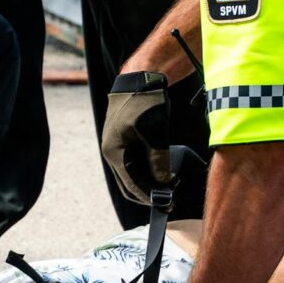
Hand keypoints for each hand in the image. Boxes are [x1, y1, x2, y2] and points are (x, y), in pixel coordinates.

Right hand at [101, 71, 172, 205]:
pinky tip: (163, 171)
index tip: (166, 205)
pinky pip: (136, 162)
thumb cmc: (145, 101)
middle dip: (148, 193)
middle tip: (169, 200)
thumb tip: (164, 184)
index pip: (131, 185)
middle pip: (129, 183)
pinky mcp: (126, 140)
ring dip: (150, 181)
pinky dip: (148, 169)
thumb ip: (159, 160)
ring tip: (170, 185)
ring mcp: (118, 146)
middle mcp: (113, 152)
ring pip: (133, 174)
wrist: (140, 76)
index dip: (149, 197)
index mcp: (115, 152)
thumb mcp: (156, 132)